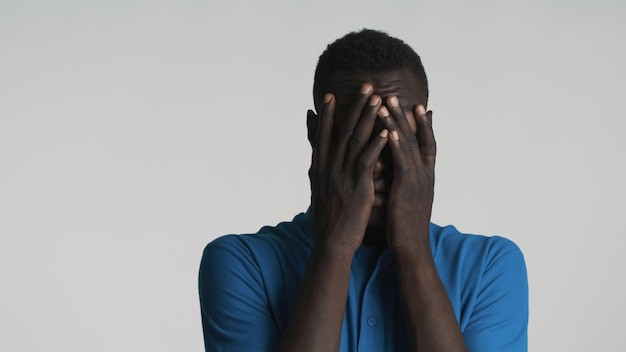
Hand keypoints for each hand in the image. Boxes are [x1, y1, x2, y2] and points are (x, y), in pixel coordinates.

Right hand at [310, 84, 388, 253]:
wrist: (331, 243)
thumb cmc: (329, 220)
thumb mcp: (319, 192)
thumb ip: (320, 174)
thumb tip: (314, 164)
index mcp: (320, 168)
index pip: (323, 135)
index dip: (327, 115)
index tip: (330, 96)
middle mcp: (329, 168)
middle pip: (342, 131)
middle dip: (354, 107)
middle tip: (365, 86)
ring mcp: (342, 176)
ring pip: (356, 140)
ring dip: (368, 118)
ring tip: (379, 99)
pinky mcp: (357, 187)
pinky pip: (367, 161)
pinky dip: (376, 145)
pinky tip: (386, 131)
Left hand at [378, 96, 435, 253]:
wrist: (412, 249)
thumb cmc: (405, 227)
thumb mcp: (406, 200)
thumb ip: (403, 183)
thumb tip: (395, 174)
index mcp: (425, 177)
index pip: (425, 143)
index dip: (421, 124)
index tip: (416, 105)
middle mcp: (425, 174)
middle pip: (416, 137)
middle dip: (404, 115)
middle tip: (393, 95)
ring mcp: (419, 180)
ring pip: (409, 144)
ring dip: (397, 122)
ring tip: (386, 102)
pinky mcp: (408, 188)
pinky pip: (403, 161)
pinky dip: (397, 143)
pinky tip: (390, 129)